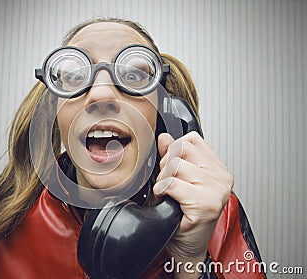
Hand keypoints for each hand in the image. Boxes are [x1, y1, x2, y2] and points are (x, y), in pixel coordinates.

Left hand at [153, 132, 232, 268]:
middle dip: (166, 165)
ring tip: (169, 194)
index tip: (172, 168)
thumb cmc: (183, 216)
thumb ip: (173, 157)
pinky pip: (170, 183)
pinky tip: (168, 201)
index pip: (191, 140)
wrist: (186, 247)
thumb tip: (165, 137)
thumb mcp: (178, 180)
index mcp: (218, 168)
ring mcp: (216, 190)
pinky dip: (161, 191)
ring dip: (163, 181)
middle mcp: (222, 177)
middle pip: (181, 149)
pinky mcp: (205, 203)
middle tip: (168, 184)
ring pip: (174, 166)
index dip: (174, 150)